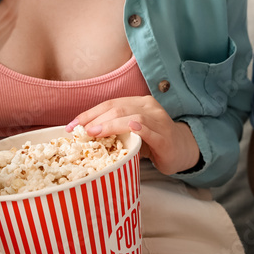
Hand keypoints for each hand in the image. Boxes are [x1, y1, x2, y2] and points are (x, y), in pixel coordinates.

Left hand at [69, 96, 200, 174]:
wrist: (182, 150)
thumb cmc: (153, 141)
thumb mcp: (131, 133)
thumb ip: (114, 130)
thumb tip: (84, 135)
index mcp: (139, 103)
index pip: (110, 104)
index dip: (89, 113)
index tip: (71, 126)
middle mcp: (149, 107)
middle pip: (119, 108)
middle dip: (96, 119)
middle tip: (80, 132)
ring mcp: (159, 121)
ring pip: (133, 117)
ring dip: (111, 124)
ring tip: (95, 133)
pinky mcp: (165, 137)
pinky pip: (151, 130)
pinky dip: (138, 128)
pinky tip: (129, 129)